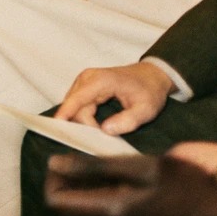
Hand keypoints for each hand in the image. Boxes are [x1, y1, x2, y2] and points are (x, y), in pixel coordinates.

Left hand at [44, 153, 216, 215]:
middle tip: (91, 160)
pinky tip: (125, 187)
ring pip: (84, 214)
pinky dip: (103, 202)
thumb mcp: (143, 167)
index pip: (55, 201)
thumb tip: (54, 163)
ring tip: (112, 171)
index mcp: (109, 214)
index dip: (54, 176)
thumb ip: (96, 167)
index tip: (66, 158)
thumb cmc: (186, 188)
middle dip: (72, 182)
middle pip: (68, 208)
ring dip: (88, 191)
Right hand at [55, 61, 174, 134]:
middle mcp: (88, 77)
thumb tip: (105, 130)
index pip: (77, 100)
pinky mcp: (84, 85)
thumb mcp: (146, 109)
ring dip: (82, 122)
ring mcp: (85, 80)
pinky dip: (83, 116)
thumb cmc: (149, 90)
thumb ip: (128, 121)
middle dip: (83, 125)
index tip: (64, 134)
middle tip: (99, 140)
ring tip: (99, 133)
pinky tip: (94, 125)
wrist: (152, 75)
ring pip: (74, 107)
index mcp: (102, 81)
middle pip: (75, 107)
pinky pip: (77, 104)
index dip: (66, 116)